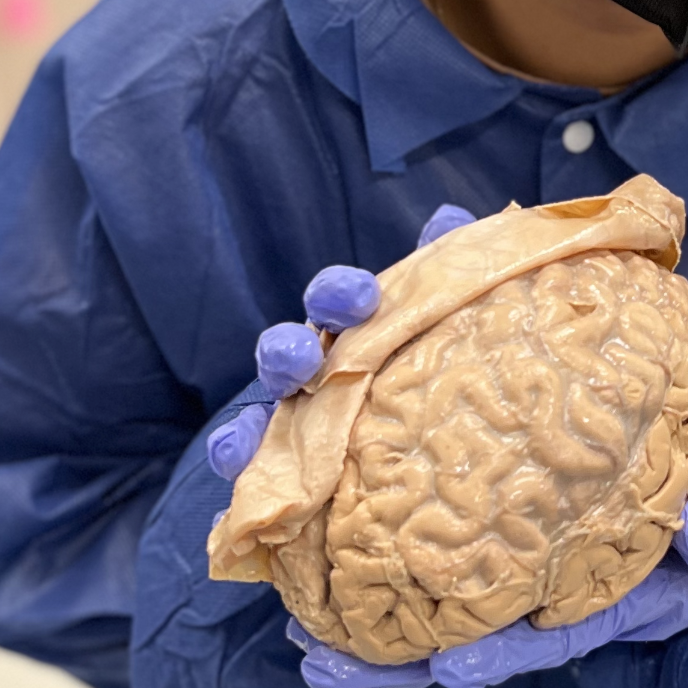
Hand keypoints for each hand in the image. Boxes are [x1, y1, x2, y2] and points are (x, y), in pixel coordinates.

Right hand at [205, 201, 477, 480]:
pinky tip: (238, 467)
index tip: (361, 299)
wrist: (437, 455)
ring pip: (263, 412)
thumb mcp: (445, 314)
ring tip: (250, 432)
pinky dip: (238, 463)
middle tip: (303, 360)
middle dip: (289, 353)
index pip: (337, 300)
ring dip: (252, 418)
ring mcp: (296, 419)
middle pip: (290, 353)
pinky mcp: (285, 471)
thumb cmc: (431, 360)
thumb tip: (448, 217)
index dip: (341, 294)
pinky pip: (252, 467)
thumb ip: (446, 266)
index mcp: (353, 329)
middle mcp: (317, 369)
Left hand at [294, 495, 687, 687]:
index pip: (531, 639)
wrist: (686, 532)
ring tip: (295, 640)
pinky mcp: (466, 517)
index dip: (494, 654)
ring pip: (409, 595)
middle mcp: (523, 602)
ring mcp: (490, 567)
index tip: (454, 668)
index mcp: (580, 609)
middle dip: (383, 655)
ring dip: (346, 609)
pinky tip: (300, 555)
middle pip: (445, 634)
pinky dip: (353, 544)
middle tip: (322, 660)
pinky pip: (402, 535)